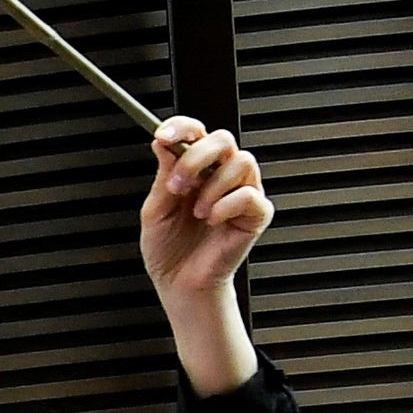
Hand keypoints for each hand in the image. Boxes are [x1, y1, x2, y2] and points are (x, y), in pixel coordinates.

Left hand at [140, 116, 270, 388]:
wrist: (179, 284)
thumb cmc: (168, 249)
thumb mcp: (156, 209)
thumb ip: (163, 176)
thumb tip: (164, 141)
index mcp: (196, 169)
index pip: (197, 133)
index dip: (182, 127)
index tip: (162, 137)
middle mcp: (222, 175)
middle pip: (223, 139)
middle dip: (196, 158)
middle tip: (176, 186)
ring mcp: (242, 192)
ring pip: (241, 161)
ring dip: (211, 188)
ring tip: (196, 213)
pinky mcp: (256, 214)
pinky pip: (250, 195)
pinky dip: (226, 206)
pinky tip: (212, 221)